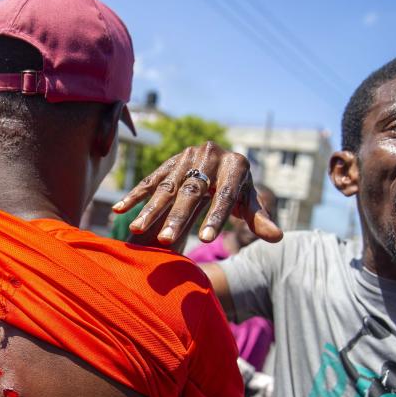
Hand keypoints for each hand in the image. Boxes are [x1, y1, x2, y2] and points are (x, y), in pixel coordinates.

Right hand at [113, 141, 281, 248]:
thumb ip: (259, 218)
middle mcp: (210, 155)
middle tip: (165, 242)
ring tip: (137, 230)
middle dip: (176, 218)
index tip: (205, 241)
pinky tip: (118, 210)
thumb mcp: (250, 201)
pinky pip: (150, 180)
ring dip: (150, 209)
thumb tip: (276, 238)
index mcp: (236, 165)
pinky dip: (134, 195)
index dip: (215, 218)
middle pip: (191, 191)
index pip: (225, 196)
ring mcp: (187, 157)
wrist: (224, 160)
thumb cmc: (239, 188)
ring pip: (166, 186)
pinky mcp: (170, 161)